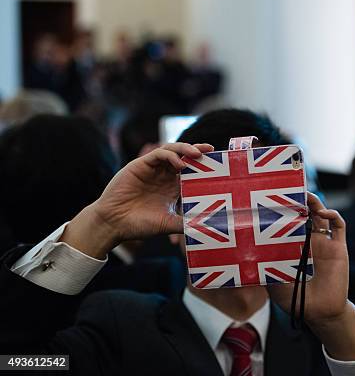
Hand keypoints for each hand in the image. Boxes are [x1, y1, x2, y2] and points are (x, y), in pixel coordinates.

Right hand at [61, 143, 212, 258]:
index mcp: (172, 187)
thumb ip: (186, 223)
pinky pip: (158, 154)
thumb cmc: (140, 225)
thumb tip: (208, 226)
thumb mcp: (168, 224)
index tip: (219, 164)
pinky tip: (180, 163)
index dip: (205, 166)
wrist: (114, 224)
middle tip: (211, 150)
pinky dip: (170, 155)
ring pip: (172, 151)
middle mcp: (164, 176)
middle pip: (185, 157)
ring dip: (186, 149)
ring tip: (198, 154)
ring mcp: (153, 169)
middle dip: (198, 152)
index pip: (192, 171)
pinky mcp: (140, 165)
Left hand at [267, 193, 354, 360]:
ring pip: (321, 214)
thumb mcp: (272, 281)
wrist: (319, 313)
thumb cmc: (294, 298)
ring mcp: (324, 242)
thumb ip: (263, 266)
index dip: (283, 210)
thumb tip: (244, 252)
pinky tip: (324, 212)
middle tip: (290, 190)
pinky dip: (333, 214)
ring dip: (315, 202)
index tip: (273, 198)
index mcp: (293, 246)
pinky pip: (339, 225)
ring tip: (306, 195)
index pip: (288, 221)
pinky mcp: (338, 247)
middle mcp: (309, 240)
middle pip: (305, 213)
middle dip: (299, 200)